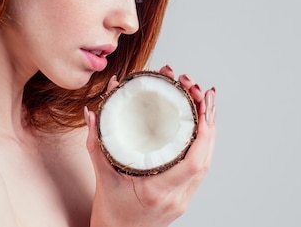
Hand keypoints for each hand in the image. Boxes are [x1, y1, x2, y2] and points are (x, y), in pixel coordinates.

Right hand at [85, 65, 215, 226]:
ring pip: (207, 160)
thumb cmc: (111, 211)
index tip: (199, 104)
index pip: (193, 163)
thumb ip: (96, 142)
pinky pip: (201, 166)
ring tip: (203, 99)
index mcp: (157, 190)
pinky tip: (202, 123)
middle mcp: (177, 196)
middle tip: (200, 90)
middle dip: (208, 119)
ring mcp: (184, 197)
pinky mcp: (185, 195)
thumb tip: (92, 113)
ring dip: (208, 128)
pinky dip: (203, 142)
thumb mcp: (101, 176)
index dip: (203, 131)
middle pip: (205, 156)